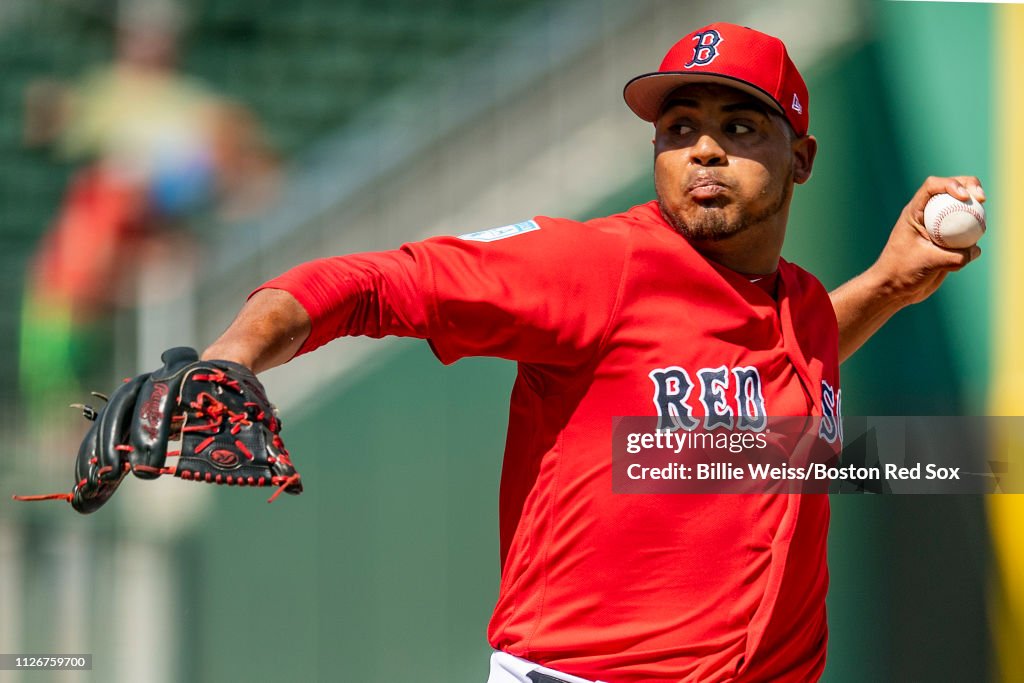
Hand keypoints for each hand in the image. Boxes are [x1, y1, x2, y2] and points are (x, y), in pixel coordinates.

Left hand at [869, 175, 983, 305]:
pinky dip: (973, 238)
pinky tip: (971, 252)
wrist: (895, 289)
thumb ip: (954, 257)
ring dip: (975, 214)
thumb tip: (976, 250)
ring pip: (962, 211)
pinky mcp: (948, 241)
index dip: (951, 184)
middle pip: (951, 191)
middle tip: (982, 199)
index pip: (932, 187)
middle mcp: (928, 215)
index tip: (964, 196)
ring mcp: (939, 227)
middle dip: (970, 187)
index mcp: (915, 212)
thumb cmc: (902, 271)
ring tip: (981, 226)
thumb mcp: (928, 262)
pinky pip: (967, 234)